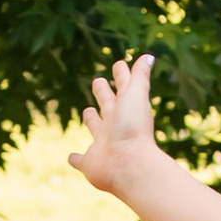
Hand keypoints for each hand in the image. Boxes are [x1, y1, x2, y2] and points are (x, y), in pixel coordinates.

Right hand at [68, 53, 163, 197]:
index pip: (124, 87)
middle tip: (98, 82)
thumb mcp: (136, 95)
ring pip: (95, 129)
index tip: (118, 64)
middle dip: (104, 94)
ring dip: (92, 121)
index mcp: (125, 109)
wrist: (129, 165)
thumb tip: (149, 56)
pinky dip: (76, 159)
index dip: (122, 75)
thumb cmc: (132, 129)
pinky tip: (71, 158)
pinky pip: (81, 161)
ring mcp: (102, 145)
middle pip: (108, 105)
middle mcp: (115, 126)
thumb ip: (140, 77)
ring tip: (88, 112)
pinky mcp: (90, 163)